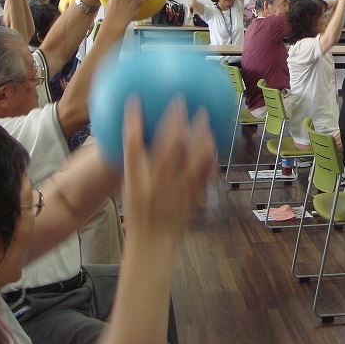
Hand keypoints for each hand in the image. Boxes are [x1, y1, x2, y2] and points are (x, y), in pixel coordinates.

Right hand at [122, 97, 214, 242]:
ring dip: (196, 138)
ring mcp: (175, 193)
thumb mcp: (130, 187)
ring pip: (187, 162)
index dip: (132, 124)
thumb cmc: (139, 212)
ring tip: (203, 117)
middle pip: (165, 150)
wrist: (152, 243)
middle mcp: (155, 185)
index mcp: (136, 181)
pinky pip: (202, 177)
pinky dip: (208, 159)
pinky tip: (214, 144)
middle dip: (173, 124)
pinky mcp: (190, 200)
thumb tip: (138, 132)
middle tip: (180, 101)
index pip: (131, 148)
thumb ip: (136, 161)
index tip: (135, 100)